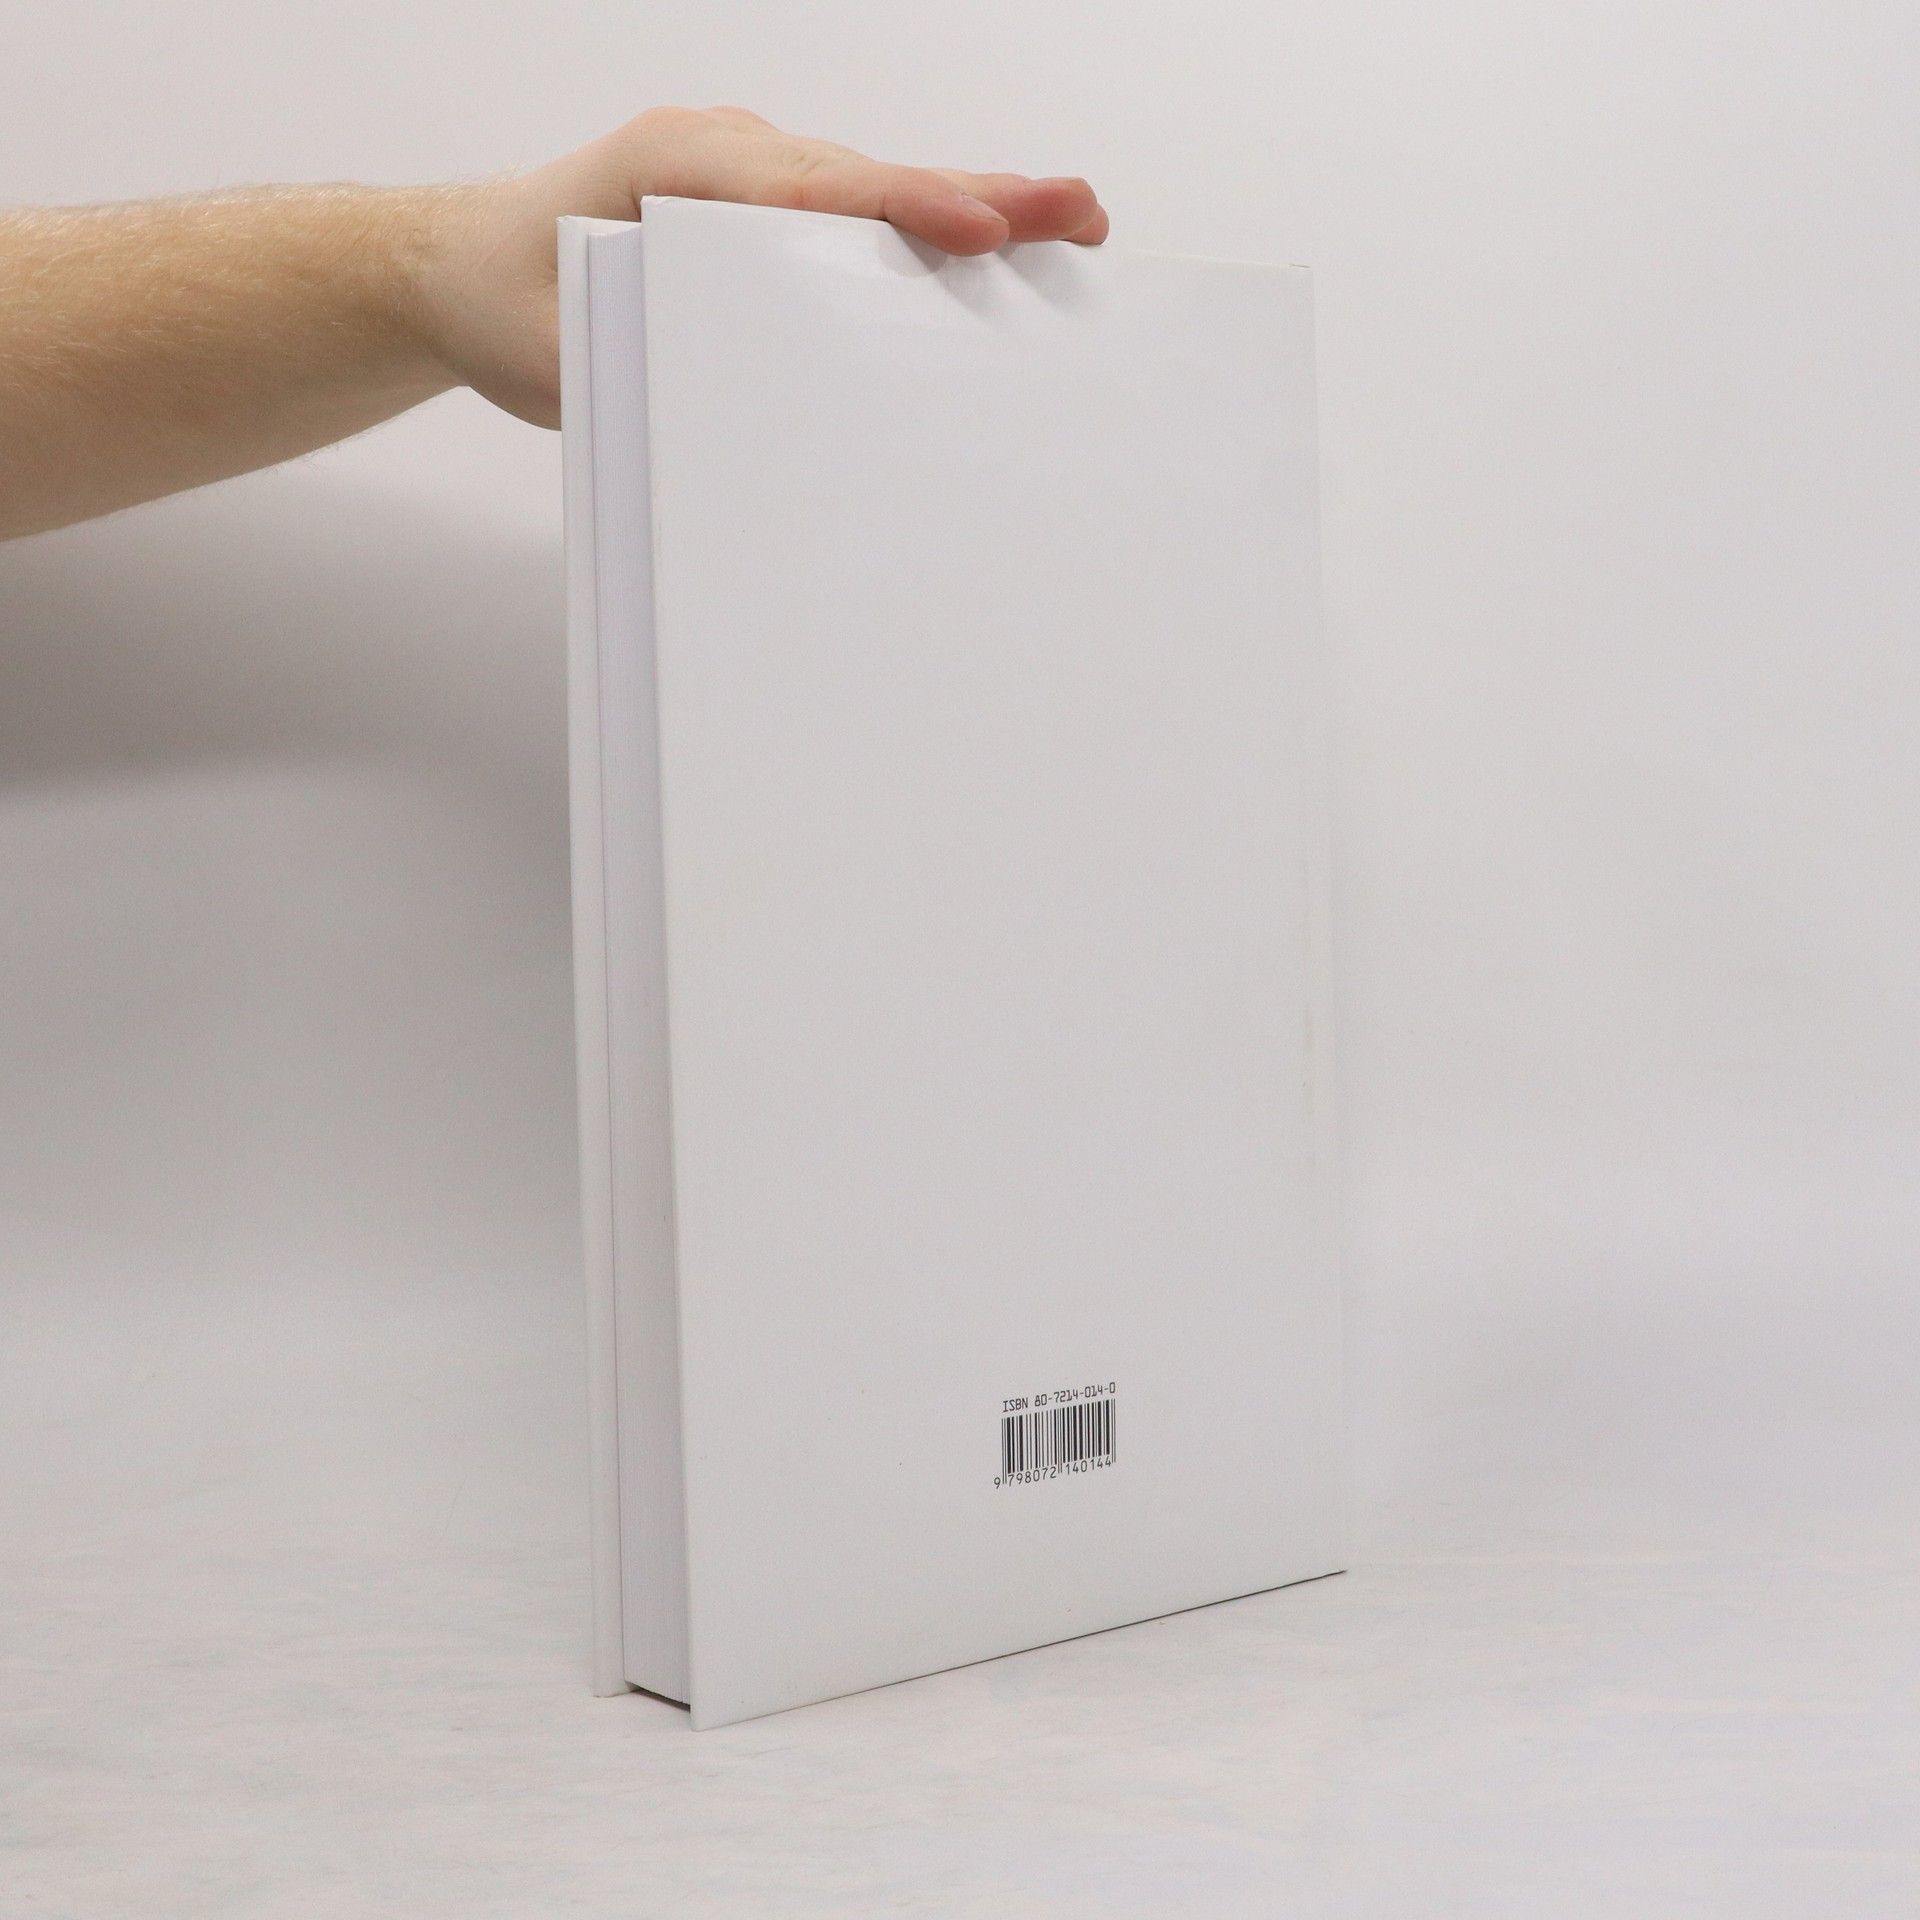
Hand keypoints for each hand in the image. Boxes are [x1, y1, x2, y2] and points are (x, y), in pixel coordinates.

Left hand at [411, 107, 1108, 426]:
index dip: (905, 209)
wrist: (456, 263)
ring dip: (971, 205)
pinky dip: (926, 226)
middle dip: (978, 194)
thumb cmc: (504, 303)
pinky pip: (854, 210)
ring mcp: (748, 172)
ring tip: (1070, 224)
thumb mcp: (554, 356)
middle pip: (871, 177)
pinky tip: (995, 244)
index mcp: (674, 171)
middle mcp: (724, 154)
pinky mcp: (760, 203)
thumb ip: (643, 367)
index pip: (813, 191)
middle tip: (1077, 211)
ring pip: (875, 188)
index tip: (982, 227)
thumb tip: (750, 402)